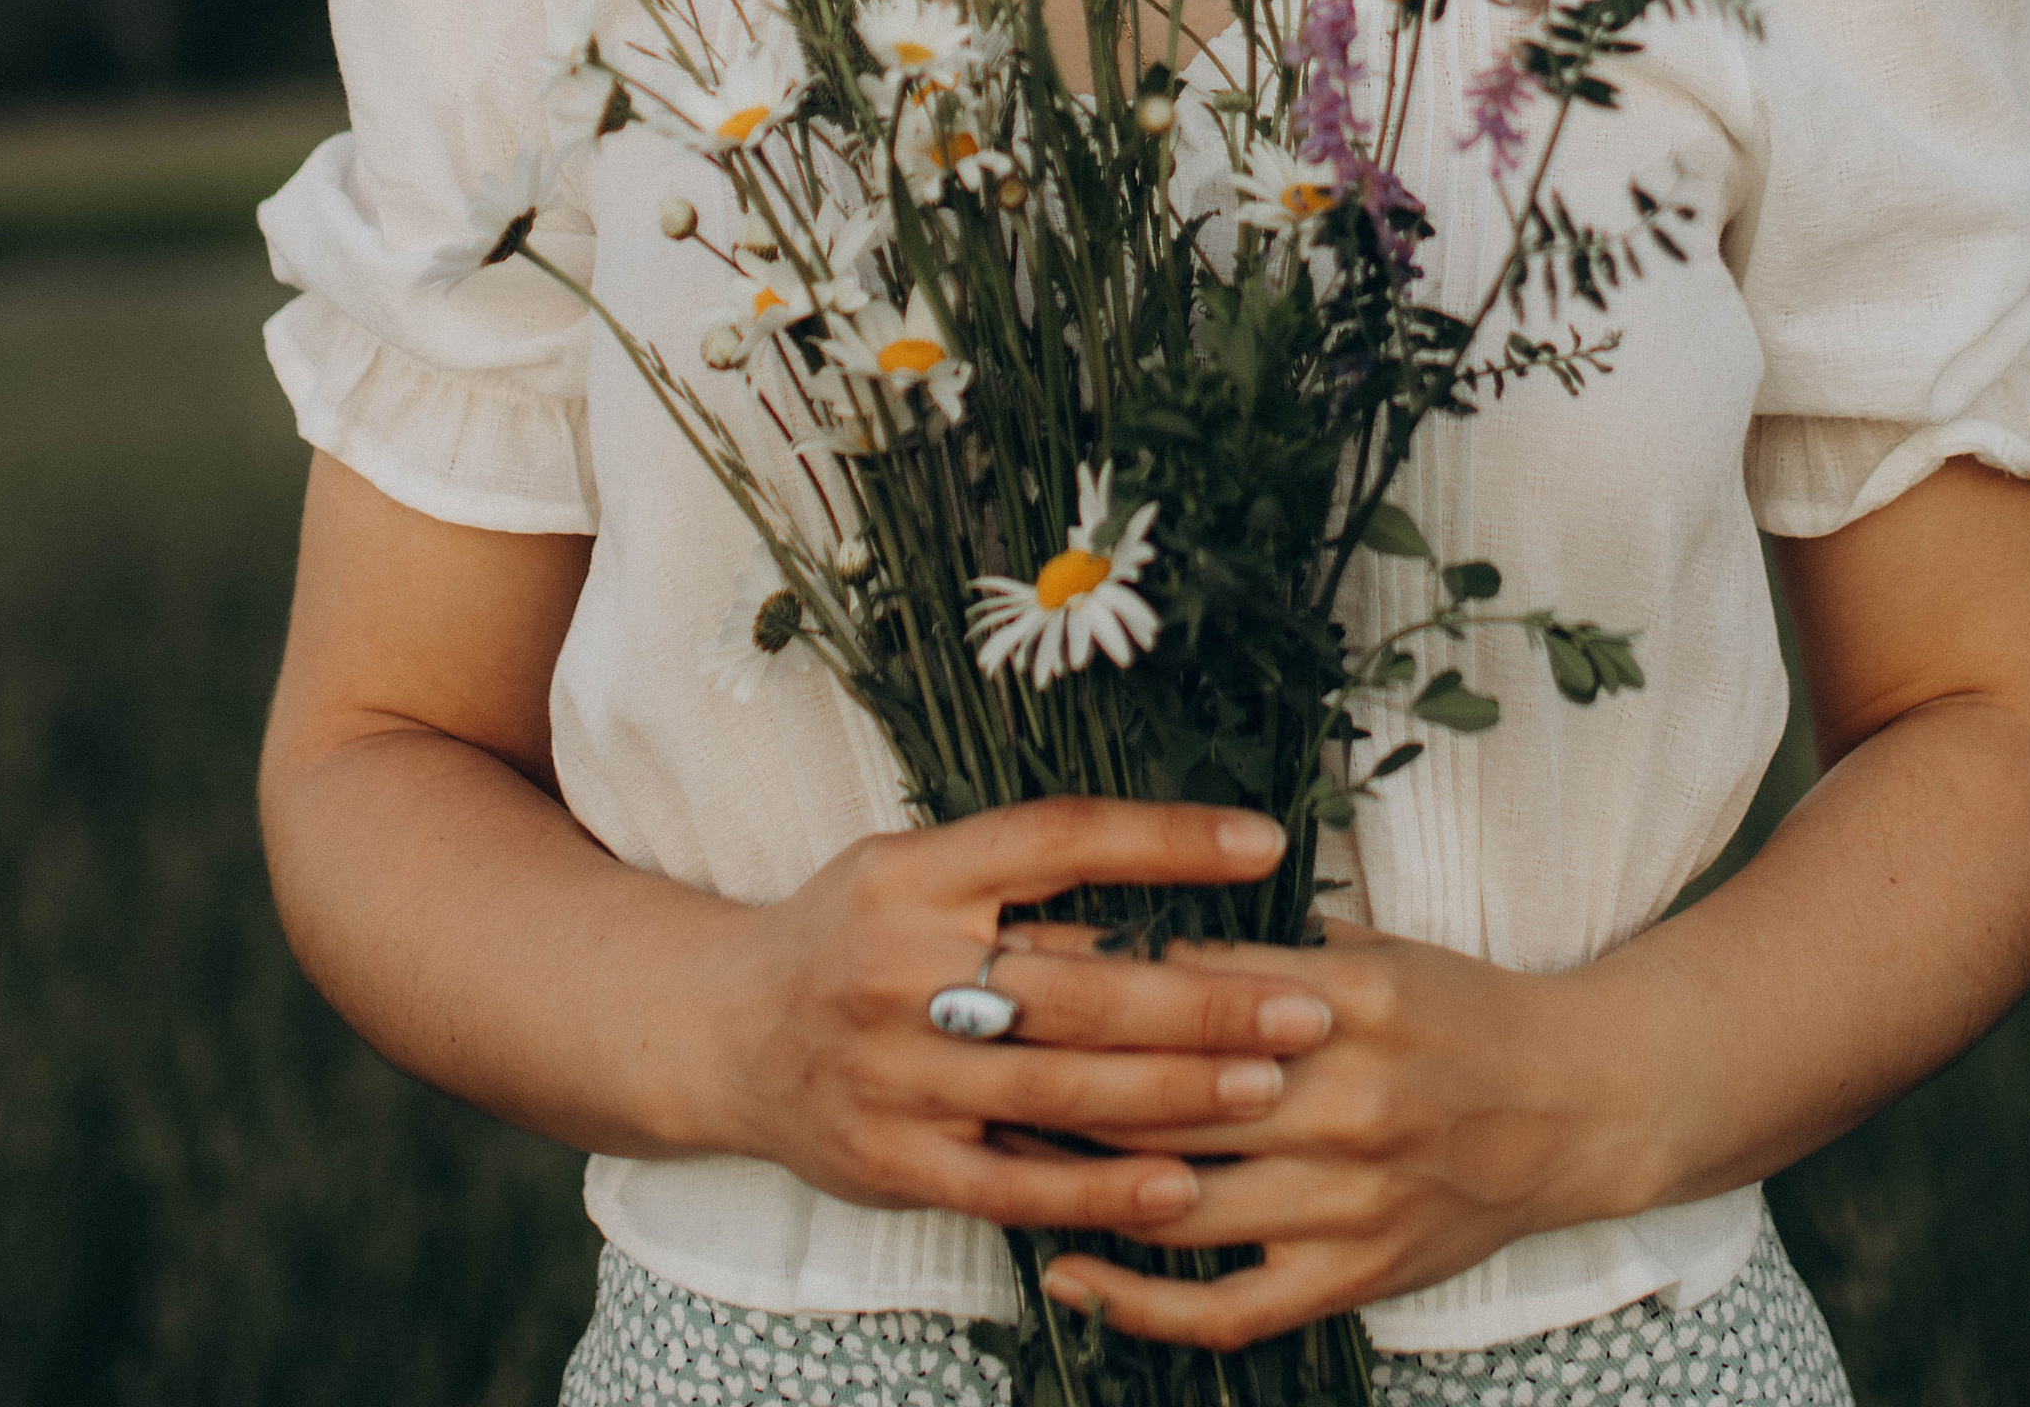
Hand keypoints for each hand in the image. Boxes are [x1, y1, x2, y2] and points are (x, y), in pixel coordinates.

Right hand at [701, 799, 1340, 1243]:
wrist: (722, 1031)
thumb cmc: (850, 932)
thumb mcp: (913, 866)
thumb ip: (1018, 870)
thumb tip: (1175, 864)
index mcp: (915, 872)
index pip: (1059, 839)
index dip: (1166, 839)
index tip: (1265, 843)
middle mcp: (901, 967)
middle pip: (1078, 982)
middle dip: (1205, 996)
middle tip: (1307, 1003)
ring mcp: (897, 1075)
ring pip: (1061, 1089)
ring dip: (1178, 1091)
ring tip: (1273, 1082)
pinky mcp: (897, 1164)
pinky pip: (1017, 1187)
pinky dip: (1104, 1191)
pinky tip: (1183, 1183)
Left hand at [1016, 919, 1611, 1346]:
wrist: (1576, 1107)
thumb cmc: (1462, 1011)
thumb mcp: (1377, 948)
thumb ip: (1271, 946)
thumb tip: (1144, 928)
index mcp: (1346, 997)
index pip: (1187, 984)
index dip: (1088, 972)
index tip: (1005, 953)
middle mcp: (1343, 1099)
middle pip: (1163, 1091)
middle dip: (1054, 1069)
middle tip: (962, 1042)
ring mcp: (1345, 1199)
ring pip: (1176, 1197)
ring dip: (1072, 1177)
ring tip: (988, 1144)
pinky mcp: (1351, 1276)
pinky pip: (1226, 1304)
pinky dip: (1137, 1300)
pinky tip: (1066, 1270)